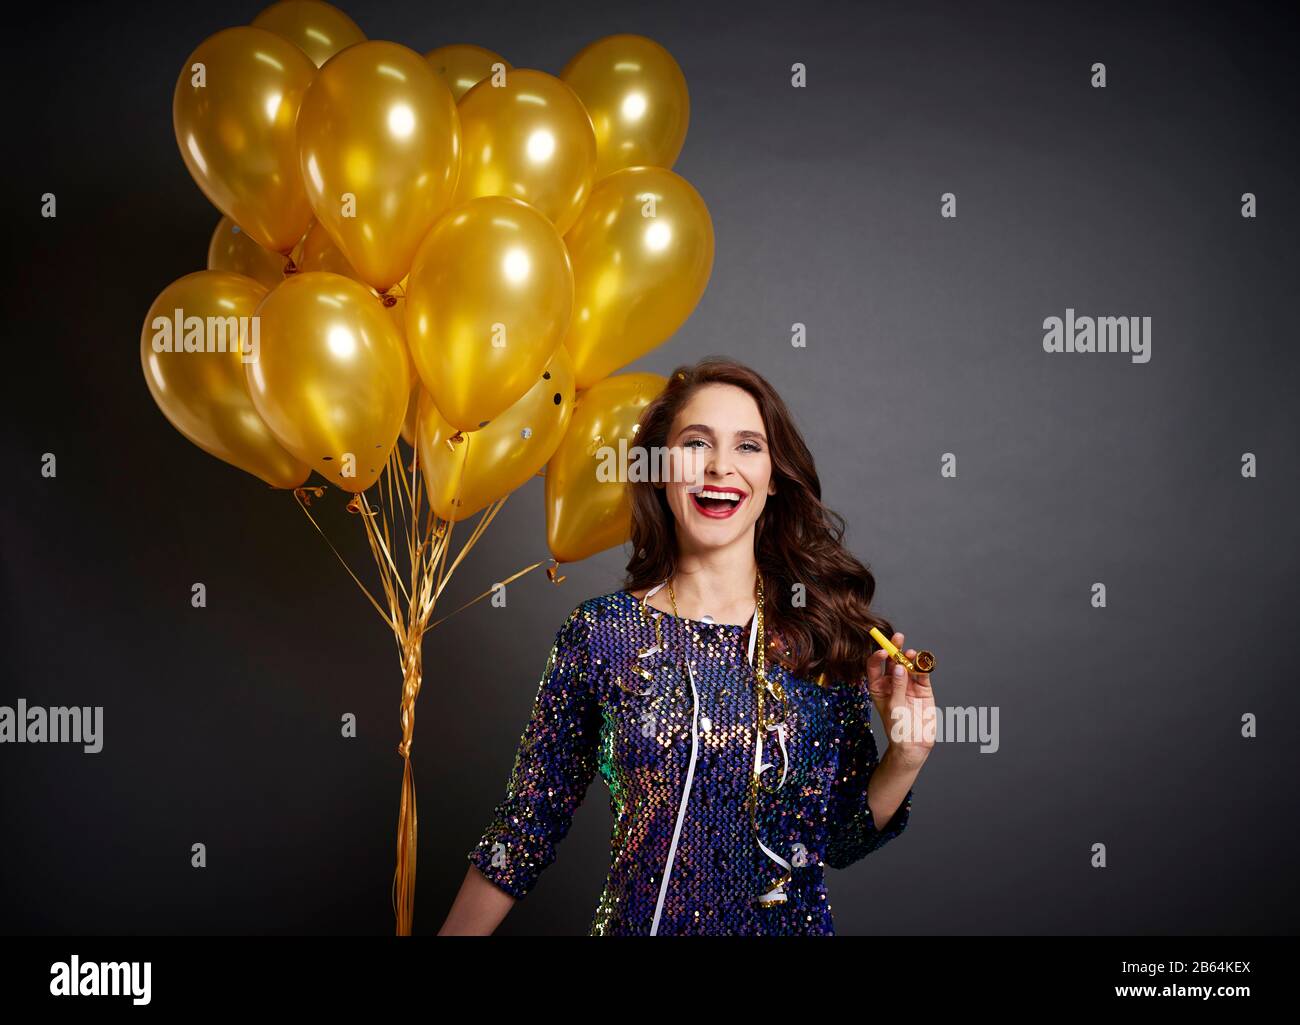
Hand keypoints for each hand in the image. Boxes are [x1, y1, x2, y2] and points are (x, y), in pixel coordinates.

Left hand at [865, 631, 935, 769]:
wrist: (914, 744)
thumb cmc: (898, 728)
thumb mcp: (894, 707)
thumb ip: (898, 686)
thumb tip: (900, 667)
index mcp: (878, 687)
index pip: (875, 666)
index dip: (878, 656)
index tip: (883, 651)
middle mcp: (893, 682)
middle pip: (892, 660)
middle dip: (895, 648)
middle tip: (898, 637)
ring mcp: (908, 684)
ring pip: (908, 664)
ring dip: (909, 656)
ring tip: (911, 653)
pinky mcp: (923, 688)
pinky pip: (923, 673)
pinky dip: (923, 666)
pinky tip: (922, 662)